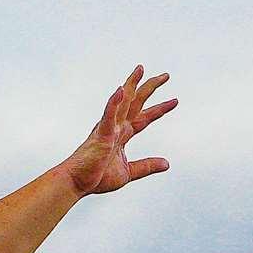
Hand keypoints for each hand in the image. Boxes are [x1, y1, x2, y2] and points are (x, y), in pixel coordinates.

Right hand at [63, 67, 176, 197]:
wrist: (77, 183)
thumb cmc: (96, 177)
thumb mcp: (129, 172)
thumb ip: (147, 166)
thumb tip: (167, 163)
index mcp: (122, 134)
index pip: (145, 117)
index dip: (160, 109)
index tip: (175, 100)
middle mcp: (116, 127)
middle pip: (136, 102)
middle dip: (150, 88)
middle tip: (166, 75)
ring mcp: (108, 128)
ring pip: (122, 102)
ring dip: (131, 85)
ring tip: (141, 69)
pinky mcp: (101, 135)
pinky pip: (108, 116)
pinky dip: (114, 103)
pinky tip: (120, 91)